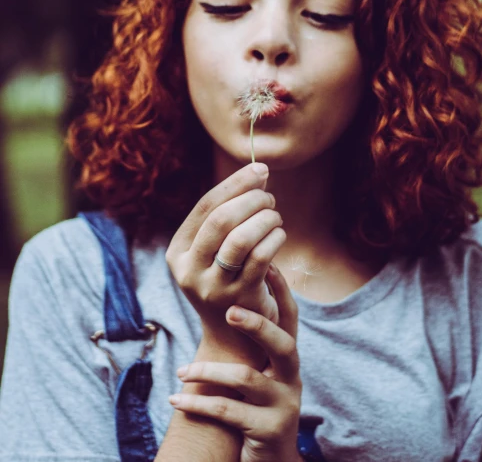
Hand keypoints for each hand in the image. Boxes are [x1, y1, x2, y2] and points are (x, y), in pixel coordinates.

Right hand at [165, 163, 285, 335]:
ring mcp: (213, 287)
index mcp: (178, 252)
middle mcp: (189, 270)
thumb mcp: (218, 248)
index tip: (260, 169)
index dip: (235, 183)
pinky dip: (274, 239)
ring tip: (275, 216)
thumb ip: (232, 213)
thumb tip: (258, 172)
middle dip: (251, 200)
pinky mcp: (239, 300)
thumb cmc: (228, 278)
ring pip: (240, 239)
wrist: (233, 336)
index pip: (206, 206)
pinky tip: (279, 235)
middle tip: (270, 198)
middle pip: (220, 220)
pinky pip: (261, 258)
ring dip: (264, 219)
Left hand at [168, 263, 303, 461]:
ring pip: (246, 379)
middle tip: (229, 311)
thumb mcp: (261, 376)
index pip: (291, 318)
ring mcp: (283, 406)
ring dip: (208, 373)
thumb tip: (229, 300)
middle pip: (282, 344)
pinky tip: (175, 400)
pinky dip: (198, 404)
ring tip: (181, 371)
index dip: (282, 291)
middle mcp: (292, 379)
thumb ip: (253, 347)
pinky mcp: (268, 431)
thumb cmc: (257, 411)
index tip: (268, 263)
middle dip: (256, 325)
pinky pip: (229, 412)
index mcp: (288, 361)